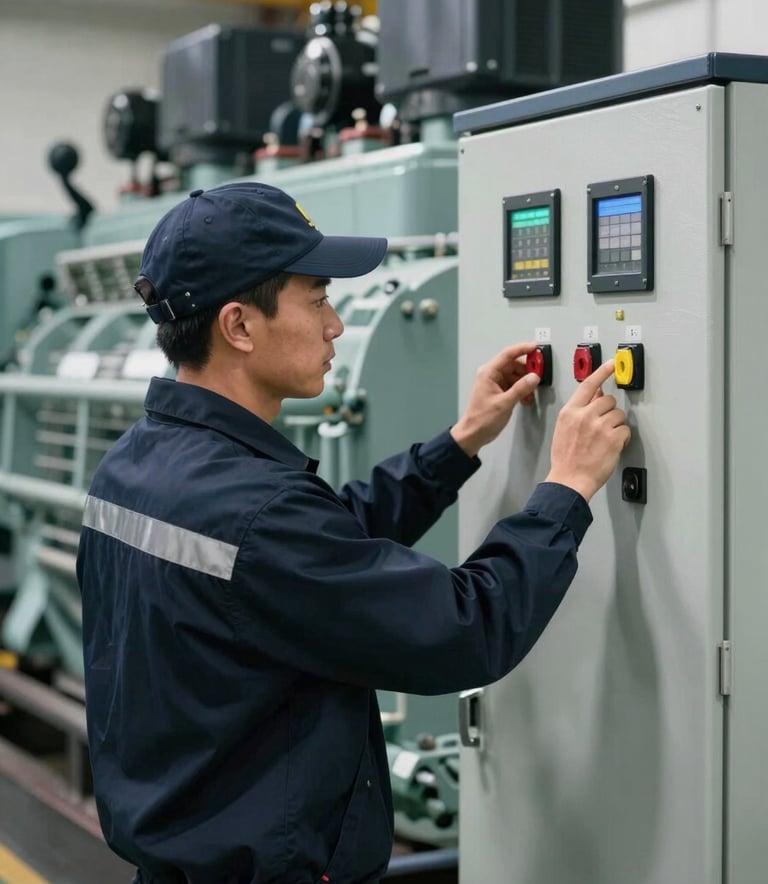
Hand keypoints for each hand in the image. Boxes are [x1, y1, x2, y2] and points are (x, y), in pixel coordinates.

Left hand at [450, 343, 540, 457]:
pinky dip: (521, 390)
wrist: (473, 434)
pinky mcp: (499, 391)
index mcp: (488, 373)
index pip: (508, 354)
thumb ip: (521, 388)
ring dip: (525, 382)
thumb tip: (534, 377)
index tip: (536, 348)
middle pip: (514, 364)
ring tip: (530, 393)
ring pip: (515, 375)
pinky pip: (514, 384)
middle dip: (527, 370)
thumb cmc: (482, 419)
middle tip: (539, 375)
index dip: (523, 349)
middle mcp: (491, 375)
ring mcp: (494, 382)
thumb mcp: (504, 403)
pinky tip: (525, 398)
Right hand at [545, 360, 629, 501]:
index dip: (602, 372)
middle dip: (609, 412)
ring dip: (616, 426)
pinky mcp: (613, 438)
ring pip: (619, 415)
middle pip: (609, 400)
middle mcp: (585, 416)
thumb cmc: (565, 458)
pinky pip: (625, 430)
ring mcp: (600, 427)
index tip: (612, 364)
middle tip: (603, 426)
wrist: (569, 479)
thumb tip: (595, 397)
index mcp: (570, 412)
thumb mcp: (564, 428)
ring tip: (605, 440)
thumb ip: (578, 411)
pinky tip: (611, 447)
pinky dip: (622, 438)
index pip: (589, 385)